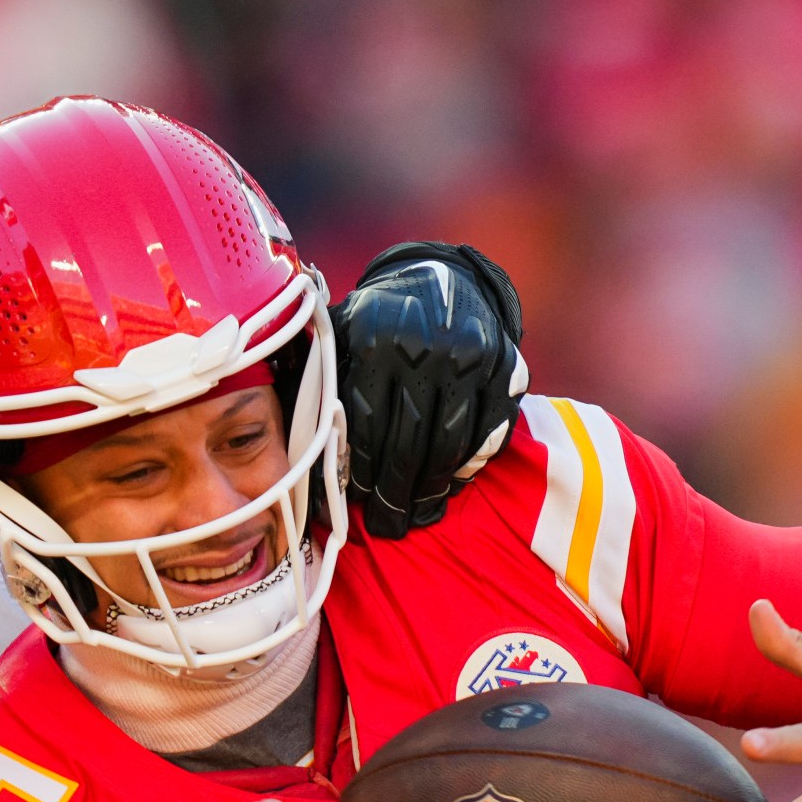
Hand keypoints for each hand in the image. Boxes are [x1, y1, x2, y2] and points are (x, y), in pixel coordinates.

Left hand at [336, 241, 526, 537]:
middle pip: (408, 442)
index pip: (365, 424)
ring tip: (416, 516)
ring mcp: (470, 360)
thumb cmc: (379, 320)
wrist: (443, 276)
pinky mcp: (504, 370)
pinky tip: (447, 487)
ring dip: (430, 489)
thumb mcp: (343, 334)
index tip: (353, 502)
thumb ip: (319, 381)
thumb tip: (297, 453)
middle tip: (387, 525)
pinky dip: (465, 466)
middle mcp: (426, 348)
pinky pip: (484, 434)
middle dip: (394, 493)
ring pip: (448, 445)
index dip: (359, 470)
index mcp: (376, 341)